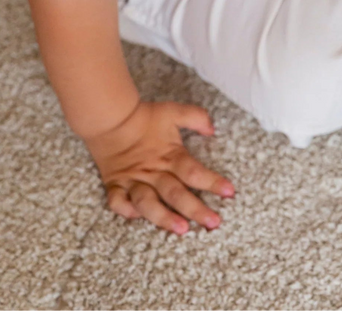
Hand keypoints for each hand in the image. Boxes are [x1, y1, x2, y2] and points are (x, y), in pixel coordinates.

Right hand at [85, 100, 233, 233]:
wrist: (110, 116)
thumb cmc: (144, 116)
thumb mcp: (174, 111)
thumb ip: (196, 117)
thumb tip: (213, 128)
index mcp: (169, 155)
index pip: (194, 172)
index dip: (213, 182)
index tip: (230, 192)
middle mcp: (153, 171)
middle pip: (176, 193)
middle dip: (196, 209)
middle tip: (214, 223)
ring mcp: (133, 179)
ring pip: (148, 203)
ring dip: (164, 218)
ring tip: (181, 230)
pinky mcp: (115, 184)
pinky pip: (117, 202)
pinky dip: (126, 211)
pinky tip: (138, 218)